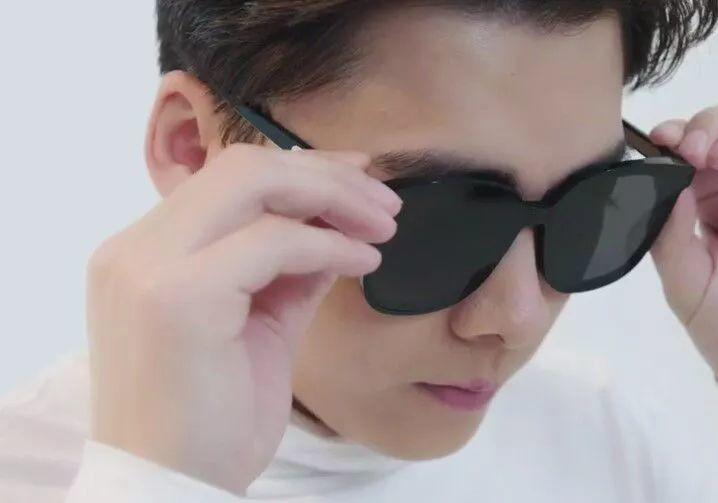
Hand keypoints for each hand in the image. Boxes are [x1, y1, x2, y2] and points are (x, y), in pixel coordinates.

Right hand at [85, 144, 400, 492]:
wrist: (173, 490)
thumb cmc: (213, 421)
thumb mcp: (261, 327)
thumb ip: (290, 272)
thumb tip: (338, 226)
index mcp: (146, 254)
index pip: (229, 179)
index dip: (303, 168)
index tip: (360, 176)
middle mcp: (136, 250)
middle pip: (243, 167)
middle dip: (326, 174)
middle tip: (385, 201)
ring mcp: (149, 268)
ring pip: (254, 183)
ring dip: (335, 197)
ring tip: (384, 224)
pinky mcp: (179, 297)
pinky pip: (273, 242)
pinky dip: (330, 244)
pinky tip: (365, 260)